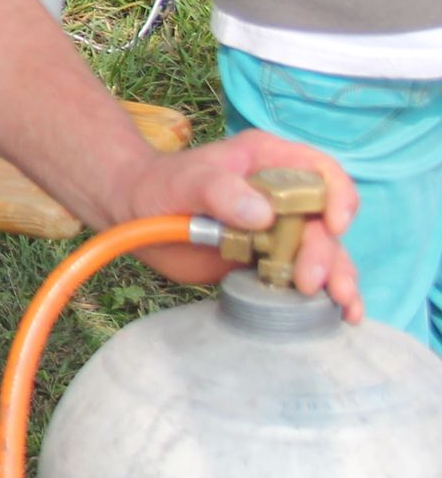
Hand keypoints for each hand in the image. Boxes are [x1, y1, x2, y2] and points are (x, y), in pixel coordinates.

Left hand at [103, 129, 362, 321]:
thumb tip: (263, 216)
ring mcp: (280, 230)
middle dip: (326, 253)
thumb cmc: (159, 184)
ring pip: (325, 253)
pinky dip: (327, 296)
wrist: (133, 211)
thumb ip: (219, 191)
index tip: (332, 224)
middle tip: (310, 281)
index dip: (337, 196)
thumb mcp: (185, 181)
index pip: (322, 172)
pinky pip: (304, 276)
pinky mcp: (269, 260)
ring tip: (341, 305)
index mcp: (270, 162)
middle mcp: (284, 195)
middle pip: (325, 223)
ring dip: (338, 278)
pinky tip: (344, 315)